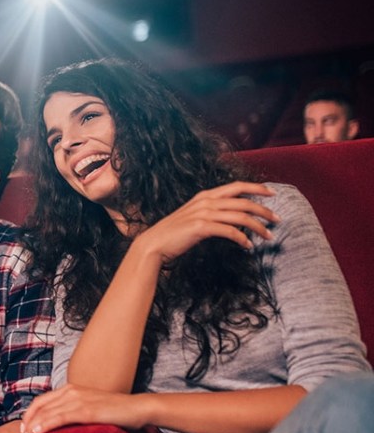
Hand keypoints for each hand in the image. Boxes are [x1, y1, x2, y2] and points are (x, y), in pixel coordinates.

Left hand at [19, 384, 148, 432]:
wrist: (137, 408)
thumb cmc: (115, 411)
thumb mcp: (90, 407)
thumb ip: (75, 411)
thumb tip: (62, 426)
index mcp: (71, 389)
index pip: (42, 400)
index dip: (30, 414)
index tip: (24, 427)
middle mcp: (72, 391)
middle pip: (41, 406)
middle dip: (29, 421)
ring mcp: (79, 400)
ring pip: (48, 412)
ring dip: (34, 425)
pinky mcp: (87, 410)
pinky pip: (61, 417)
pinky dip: (47, 424)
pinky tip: (38, 432)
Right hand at [134, 182, 277, 263]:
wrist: (154, 244)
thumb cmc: (174, 233)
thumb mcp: (193, 216)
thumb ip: (211, 213)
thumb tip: (231, 217)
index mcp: (205, 195)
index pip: (237, 186)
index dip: (257, 188)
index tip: (273, 194)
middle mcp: (206, 201)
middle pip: (244, 201)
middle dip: (264, 210)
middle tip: (278, 220)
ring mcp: (203, 214)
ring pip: (241, 217)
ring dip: (258, 227)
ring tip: (268, 236)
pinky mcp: (201, 227)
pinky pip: (230, 232)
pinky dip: (243, 239)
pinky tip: (248, 246)